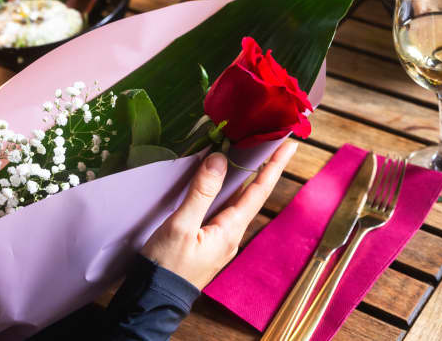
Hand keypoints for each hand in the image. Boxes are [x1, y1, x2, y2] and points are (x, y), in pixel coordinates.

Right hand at [141, 140, 297, 288]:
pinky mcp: (207, 238)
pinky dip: (226, 187)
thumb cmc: (166, 266)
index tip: (288, 145)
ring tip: (251, 152)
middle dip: (263, 166)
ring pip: (236, 199)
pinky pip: (223, 206)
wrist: (153, 300)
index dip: (274, 166)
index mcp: (230, 230)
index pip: (258, 191)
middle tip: (272, 141)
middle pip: (252, 193)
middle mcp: (231, 233)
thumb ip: (201, 192)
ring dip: (245, 175)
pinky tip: (221, 178)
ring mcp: (220, 237)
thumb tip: (220, 159)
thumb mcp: (181, 227)